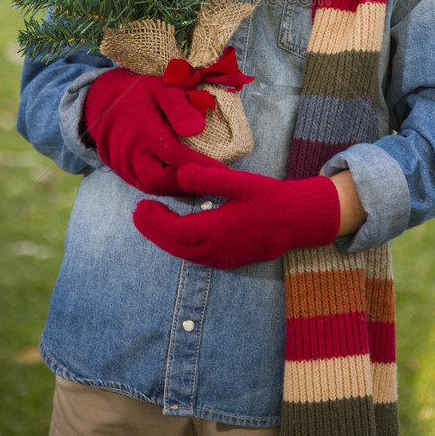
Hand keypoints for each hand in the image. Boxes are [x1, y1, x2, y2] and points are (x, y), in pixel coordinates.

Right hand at [83, 67, 222, 194]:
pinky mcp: (122, 171)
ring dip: (177, 189)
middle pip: (159, 179)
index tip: (221, 168)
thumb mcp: (160, 87)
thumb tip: (198, 128)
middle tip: (212, 180)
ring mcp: (123, 164)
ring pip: (152, 187)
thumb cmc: (139, 92)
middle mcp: (130, 151)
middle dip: (187, 184)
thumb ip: (178, 106)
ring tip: (202, 183)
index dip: (198, 165)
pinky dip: (165, 188)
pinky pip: (144, 186)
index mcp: (143, 129)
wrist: (103, 102)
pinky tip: (183, 184)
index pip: (173, 155)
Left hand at [133, 164, 340, 267]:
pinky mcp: (229, 261)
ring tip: (152, 221)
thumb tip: (180, 174)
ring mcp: (222, 259)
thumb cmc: (269, 198)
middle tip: (138, 214)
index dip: (154, 220)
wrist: (297, 221)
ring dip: (165, 239)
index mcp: (215, 231)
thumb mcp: (239, 182)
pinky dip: (181, 246)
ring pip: (184, 254)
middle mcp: (215, 251)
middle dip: (153, 230)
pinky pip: (197, 257)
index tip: (141, 205)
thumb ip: (208, 178)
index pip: (174, 230)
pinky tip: (178, 233)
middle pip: (174, 246)